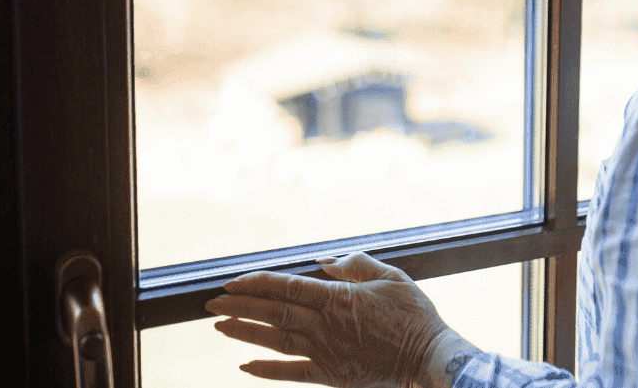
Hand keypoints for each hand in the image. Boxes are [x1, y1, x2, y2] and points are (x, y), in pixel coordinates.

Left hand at [206, 252, 468, 387]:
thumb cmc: (414, 314)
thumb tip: (326, 261)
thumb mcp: (391, 277)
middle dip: (239, 306)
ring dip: (244, 333)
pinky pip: (291, 372)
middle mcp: (324, 325)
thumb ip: (356, 265)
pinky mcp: (330, 375)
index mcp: (337, 298)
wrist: (428, 357)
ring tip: (219, 327)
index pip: (286, 287)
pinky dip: (266, 369)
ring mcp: (325, 352)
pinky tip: (244, 365)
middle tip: (210, 302)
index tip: (231, 281)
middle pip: (272, 312)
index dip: (256, 283)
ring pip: (275, 340)